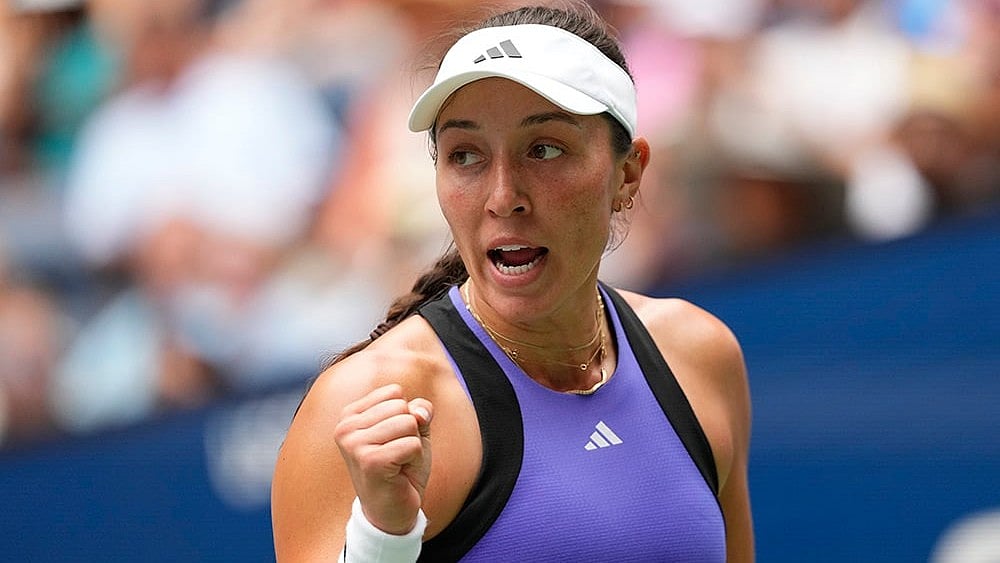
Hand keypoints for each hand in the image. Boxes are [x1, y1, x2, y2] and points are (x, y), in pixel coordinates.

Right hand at [334, 383, 432, 534]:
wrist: (390, 513)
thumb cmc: (400, 469)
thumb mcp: (413, 432)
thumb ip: (418, 411)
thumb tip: (419, 412)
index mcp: (350, 415)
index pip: (394, 392)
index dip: (405, 415)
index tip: (393, 440)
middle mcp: (346, 427)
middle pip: (402, 407)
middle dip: (410, 431)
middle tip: (397, 456)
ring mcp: (355, 444)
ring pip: (408, 423)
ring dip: (412, 446)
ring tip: (398, 464)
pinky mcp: (370, 461)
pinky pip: (412, 444)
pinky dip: (414, 460)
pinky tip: (399, 474)